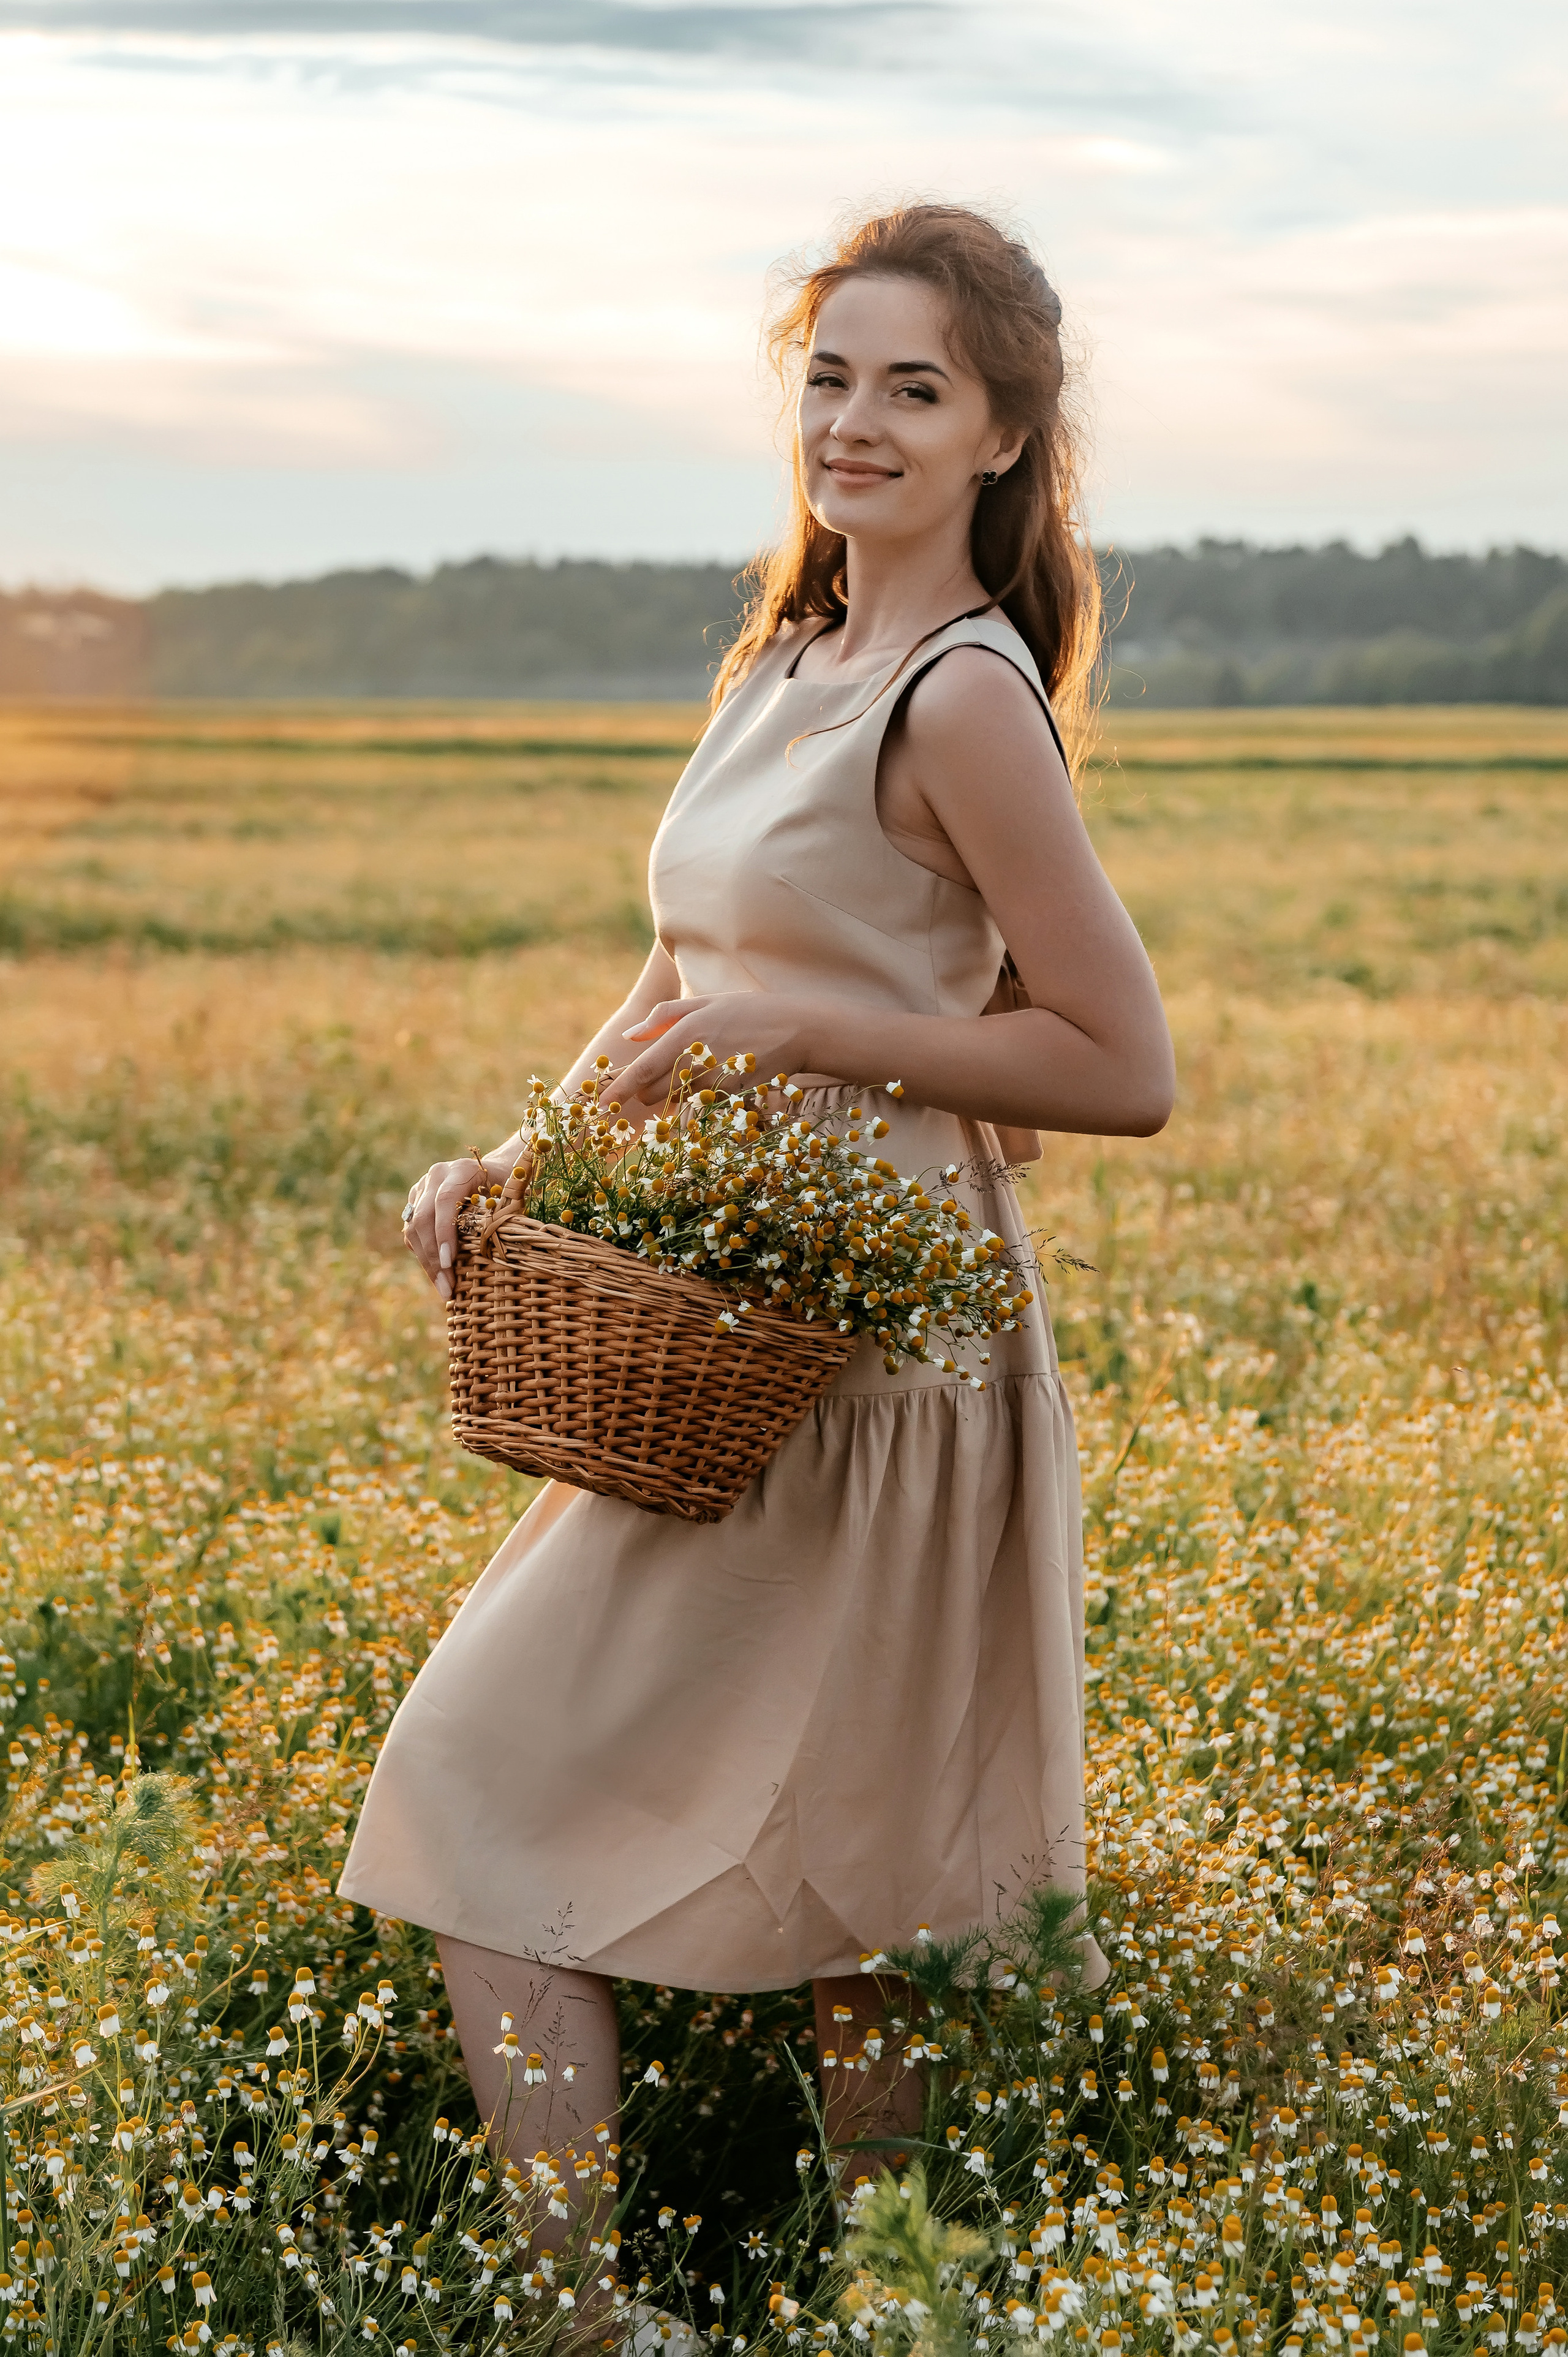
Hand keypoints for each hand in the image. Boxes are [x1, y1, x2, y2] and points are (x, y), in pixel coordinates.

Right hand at [403, 1144, 527, 1300]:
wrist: (493, 1171)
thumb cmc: (508, 1187)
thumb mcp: (512, 1193)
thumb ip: (507, 1211)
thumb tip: (505, 1248)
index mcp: (461, 1170)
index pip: (445, 1200)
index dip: (444, 1232)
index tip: (450, 1263)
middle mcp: (436, 1176)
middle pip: (424, 1218)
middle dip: (434, 1257)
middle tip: (447, 1287)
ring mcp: (422, 1189)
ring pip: (413, 1229)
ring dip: (427, 1262)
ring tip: (443, 1288)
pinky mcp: (415, 1203)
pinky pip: (412, 1233)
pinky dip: (424, 1256)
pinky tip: (438, 1276)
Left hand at [615, 992, 830, 1103]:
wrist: (797, 1030)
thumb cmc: (749, 1010)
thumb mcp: (705, 1002)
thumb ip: (663, 1017)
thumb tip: (630, 1035)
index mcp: (684, 1036)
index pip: (640, 1072)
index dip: (616, 1090)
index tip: (598, 1105)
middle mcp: (695, 1064)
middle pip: (654, 1092)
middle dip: (649, 1088)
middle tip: (662, 1074)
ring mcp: (713, 1085)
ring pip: (677, 1100)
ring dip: (676, 1092)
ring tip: (700, 1067)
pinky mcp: (730, 1099)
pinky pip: (701, 1106)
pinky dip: (699, 1098)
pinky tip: (718, 1077)